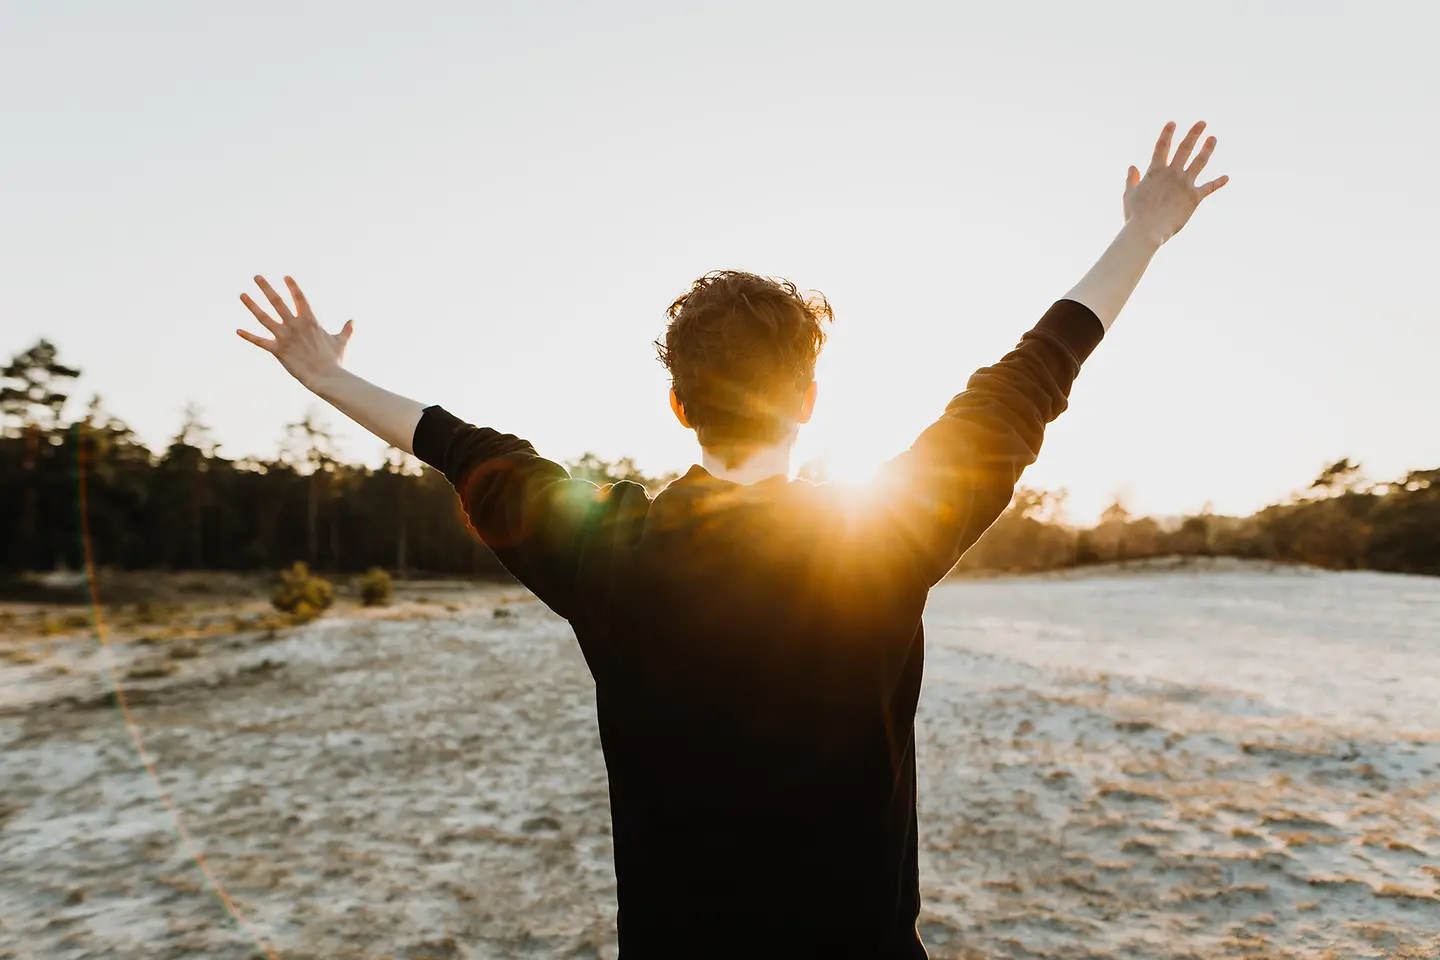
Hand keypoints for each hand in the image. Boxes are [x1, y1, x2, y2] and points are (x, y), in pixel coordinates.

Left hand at [237, 275, 353, 389]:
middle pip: (277, 302)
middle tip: (256, 277)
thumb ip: (346, 330)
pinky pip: (260, 341)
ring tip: (242, 294)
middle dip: (266, 288)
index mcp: (310, 321)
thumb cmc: (334, 360)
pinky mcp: (277, 350)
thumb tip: (352, 321)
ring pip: (264, 317)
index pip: (299, 298)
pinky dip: (248, 336)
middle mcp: (295, 325)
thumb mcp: (341, 341)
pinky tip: (237, 330)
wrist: (326, 376)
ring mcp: (285, 336)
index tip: (285, 277)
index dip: (292, 286)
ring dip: (252, 305)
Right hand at [1123, 121, 1228, 245]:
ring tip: (1213, 138)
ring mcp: (1185, 183)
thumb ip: (1131, 180)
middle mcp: (1172, 173)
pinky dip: (1218, 182)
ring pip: (1200, 161)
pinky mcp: (1195, 197)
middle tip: (1202, 123)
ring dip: (1207, 148)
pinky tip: (1226, 177)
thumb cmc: (1135, 215)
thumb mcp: (1129, 195)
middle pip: (1185, 148)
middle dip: (1194, 134)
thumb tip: (1132, 167)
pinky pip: (1209, 187)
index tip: (1173, 123)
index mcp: (1155, 171)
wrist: (1148, 230)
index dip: (1167, 133)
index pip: (1162, 147)